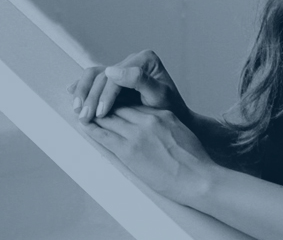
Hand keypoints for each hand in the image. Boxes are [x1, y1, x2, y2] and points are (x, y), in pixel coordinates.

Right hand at [69, 50, 190, 123]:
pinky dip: (82, 90)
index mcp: (145, 59)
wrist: (172, 114)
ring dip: (83, 94)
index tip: (100, 114)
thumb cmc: (169, 106)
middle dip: (92, 98)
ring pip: (94, 76)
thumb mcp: (159, 95)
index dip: (106, 95)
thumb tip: (112, 70)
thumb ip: (139, 80)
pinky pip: (93, 80)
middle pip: (103, 76)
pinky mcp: (113, 79)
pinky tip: (75, 101)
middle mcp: (132, 60)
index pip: (117, 76)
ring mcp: (121, 68)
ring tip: (78, 112)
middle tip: (85, 117)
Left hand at [82, 105, 216, 205]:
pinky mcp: (128, 150)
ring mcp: (137, 134)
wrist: (197, 178)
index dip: (120, 104)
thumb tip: (155, 129)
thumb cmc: (193, 161)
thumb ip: (166, 126)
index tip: (111, 105)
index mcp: (163, 115)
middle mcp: (149, 120)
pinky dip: (92, 130)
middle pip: (120, 108)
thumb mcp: (181, 133)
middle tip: (91, 108)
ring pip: (109, 119)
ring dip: (95, 116)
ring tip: (84, 115)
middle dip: (105, 107)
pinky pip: (104, 136)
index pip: (135, 104)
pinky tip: (85, 126)